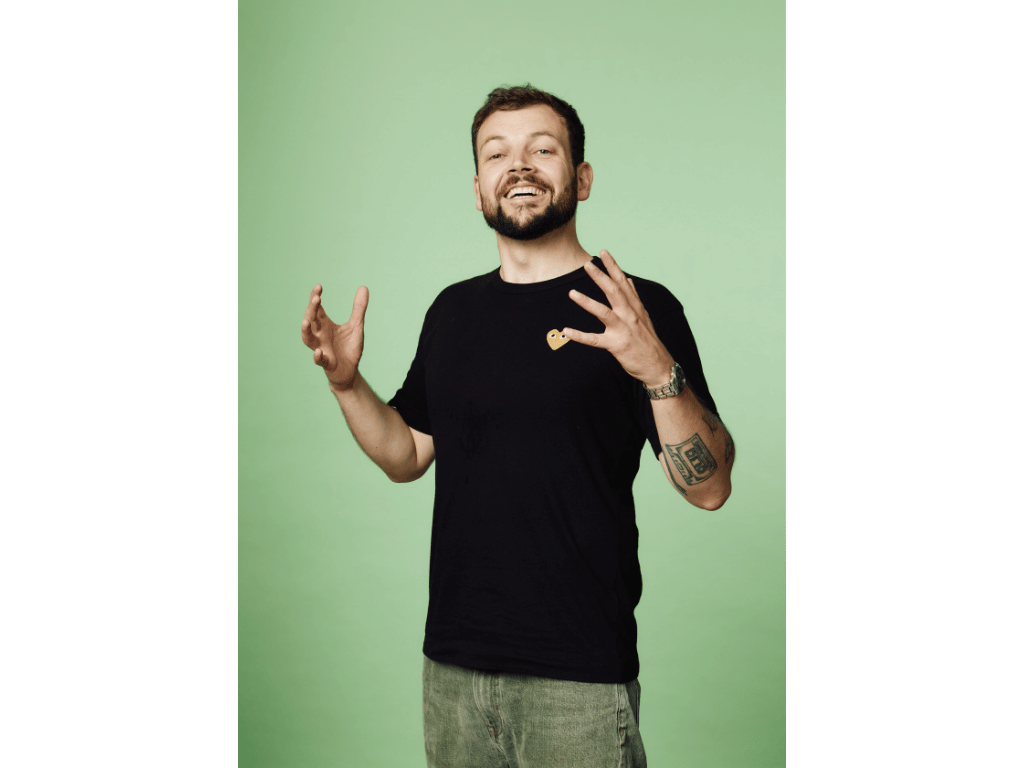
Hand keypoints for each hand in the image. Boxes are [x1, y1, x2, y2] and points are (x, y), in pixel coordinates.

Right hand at [300, 284, 368, 389]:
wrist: (350, 371)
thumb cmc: (349, 347)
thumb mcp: (356, 326)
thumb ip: (359, 308)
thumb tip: (364, 287)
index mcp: (325, 325)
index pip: (317, 309)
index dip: (316, 297)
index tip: (319, 286)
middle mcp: (319, 335)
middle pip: (311, 320)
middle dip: (311, 309)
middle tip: (316, 298)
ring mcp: (321, 348)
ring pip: (308, 339)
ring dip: (305, 331)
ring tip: (306, 322)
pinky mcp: (327, 363)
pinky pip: (319, 360)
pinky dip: (317, 356)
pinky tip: (318, 352)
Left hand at [561, 250, 674, 386]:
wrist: (658, 367)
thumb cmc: (648, 342)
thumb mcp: (644, 316)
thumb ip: (634, 297)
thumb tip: (627, 279)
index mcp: (635, 307)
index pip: (623, 282)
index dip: (613, 266)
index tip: (603, 252)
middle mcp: (630, 316)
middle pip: (614, 292)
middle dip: (600, 277)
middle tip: (587, 265)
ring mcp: (623, 330)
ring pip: (604, 312)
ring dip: (587, 302)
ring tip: (572, 293)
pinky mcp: (617, 346)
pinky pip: (595, 340)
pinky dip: (580, 336)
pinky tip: (567, 331)